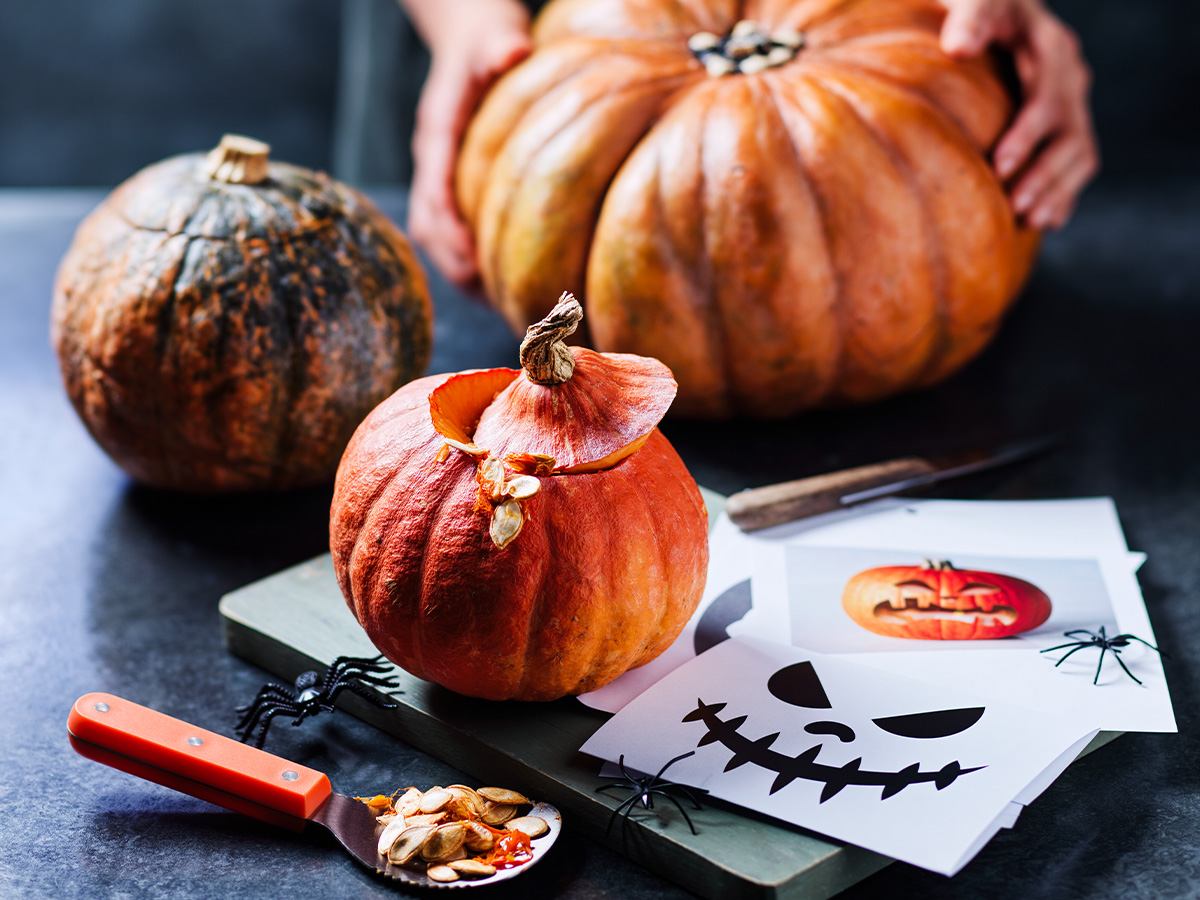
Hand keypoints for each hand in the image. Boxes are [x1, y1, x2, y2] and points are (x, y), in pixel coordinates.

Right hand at [403, 0, 531, 289]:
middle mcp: (433, 163)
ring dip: (464, 275)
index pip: (434, 190)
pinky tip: (509, 288)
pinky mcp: (455, 191)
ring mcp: (441, 180)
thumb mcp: (495, 32)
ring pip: (438, 240)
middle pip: (430, 227)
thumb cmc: (489, 37)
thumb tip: (510, 53)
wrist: (473, 37)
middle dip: (457, 266)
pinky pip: (455, 237)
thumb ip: (498, 44)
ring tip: (503, 308)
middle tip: (495, 299)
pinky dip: (474, 265)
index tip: (473, 261)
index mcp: (437, 134)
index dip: (450, 229)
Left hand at [940, 0, 1098, 228]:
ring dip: (1058, 189)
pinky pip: (1076, 163)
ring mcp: (1071, 100)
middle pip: (1070, 132)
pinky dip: (1064, 192)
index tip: (999, 166)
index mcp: (1050, 47)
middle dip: (1045, 173)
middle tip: (1014, 205)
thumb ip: (970, 18)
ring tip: (1031, 220)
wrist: (993, 9)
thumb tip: (958, 49)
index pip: (1047, 97)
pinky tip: (1046, 221)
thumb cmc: (977, 7)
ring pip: (1080, 152)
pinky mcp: (1065, 121)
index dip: (1027, 135)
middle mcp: (1069, 74)